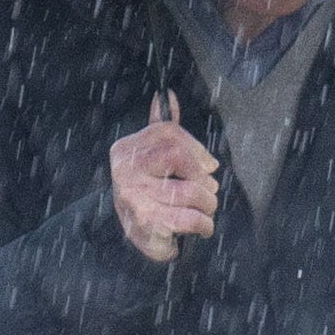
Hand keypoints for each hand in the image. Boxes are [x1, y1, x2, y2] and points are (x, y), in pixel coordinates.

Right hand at [110, 92, 219, 263]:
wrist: (134, 238)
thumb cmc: (149, 194)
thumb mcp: (151, 160)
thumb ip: (161, 129)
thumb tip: (167, 96)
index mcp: (125, 149)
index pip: (168, 133)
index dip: (197, 148)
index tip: (209, 165)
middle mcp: (124, 170)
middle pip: (178, 157)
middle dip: (203, 177)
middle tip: (209, 191)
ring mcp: (134, 196)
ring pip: (190, 190)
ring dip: (208, 204)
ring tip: (206, 210)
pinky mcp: (147, 222)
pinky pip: (191, 217)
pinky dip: (204, 224)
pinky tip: (202, 227)